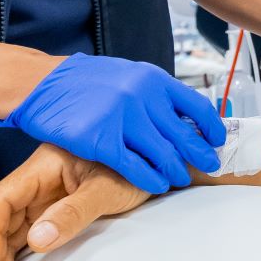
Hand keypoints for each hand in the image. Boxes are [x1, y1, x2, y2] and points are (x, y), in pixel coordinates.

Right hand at [0, 52, 226, 192]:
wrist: (44, 83)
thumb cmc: (85, 81)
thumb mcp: (127, 76)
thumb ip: (153, 93)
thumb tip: (182, 112)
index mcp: (152, 79)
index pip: (196, 106)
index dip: (210, 128)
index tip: (216, 140)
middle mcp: (142, 97)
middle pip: (184, 134)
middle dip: (199, 154)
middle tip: (209, 166)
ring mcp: (123, 118)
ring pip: (163, 154)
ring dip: (176, 170)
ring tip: (180, 179)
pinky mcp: (102, 140)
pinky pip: (135, 166)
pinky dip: (150, 179)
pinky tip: (156, 185)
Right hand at [0, 144, 148, 260]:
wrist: (161, 164)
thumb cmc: (138, 168)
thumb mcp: (109, 189)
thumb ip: (75, 212)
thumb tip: (37, 240)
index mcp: (44, 165)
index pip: (2, 199)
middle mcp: (37, 181)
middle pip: (0, 220)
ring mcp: (44, 197)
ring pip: (10, 232)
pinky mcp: (54, 212)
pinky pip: (27, 236)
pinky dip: (16, 259)